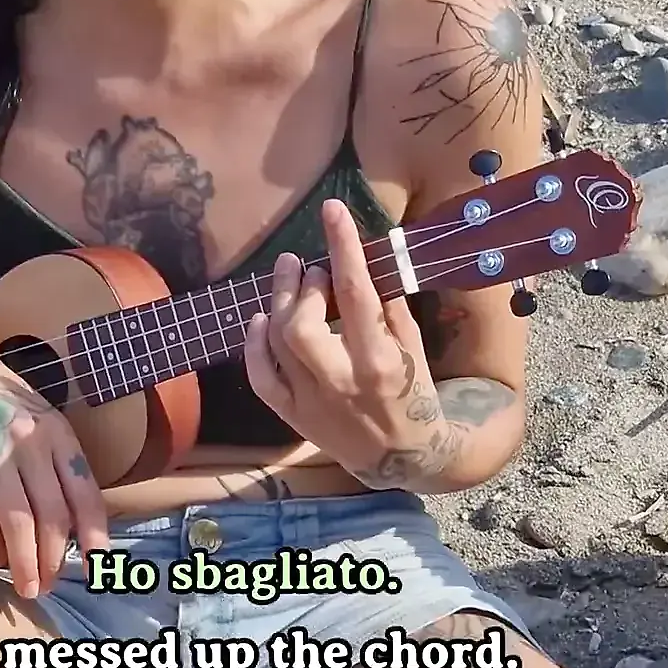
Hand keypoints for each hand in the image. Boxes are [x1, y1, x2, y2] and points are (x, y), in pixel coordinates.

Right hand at [0, 310, 109, 598]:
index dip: (94, 533)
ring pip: (18, 518)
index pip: (85, 491)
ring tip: (24, 587)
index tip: (98, 565)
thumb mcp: (32, 415)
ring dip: (23, 560)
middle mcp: (30, 440)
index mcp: (56, 432)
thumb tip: (64, 519)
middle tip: (46, 587)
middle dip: (53, 559)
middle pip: (52, 514)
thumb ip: (49, 458)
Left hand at [240, 199, 458, 489]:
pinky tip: (260, 319)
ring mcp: (312, 402)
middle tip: (311, 267)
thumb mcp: (413, 347)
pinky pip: (261, 377)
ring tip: (290, 275)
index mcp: (380, 360)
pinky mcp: (293, 416)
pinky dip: (254, 345)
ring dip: (278, 302)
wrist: (401, 457)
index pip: (356, 293)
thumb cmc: (413, 394)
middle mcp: (342, 381)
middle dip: (302, 285)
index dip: (343, 246)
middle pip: (302, 325)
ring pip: (279, 345)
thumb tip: (367, 256)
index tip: (332, 210)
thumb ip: (389, 305)